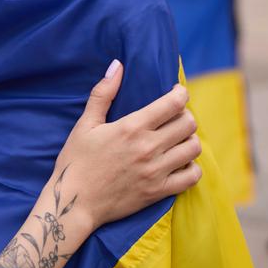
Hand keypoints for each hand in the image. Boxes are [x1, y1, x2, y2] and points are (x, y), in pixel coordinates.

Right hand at [53, 60, 201, 228]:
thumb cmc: (76, 161)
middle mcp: (148, 148)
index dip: (180, 93)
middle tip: (173, 118)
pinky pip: (192, 176)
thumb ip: (103, 93)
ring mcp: (156, 171)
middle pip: (188, 123)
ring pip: (193, 148)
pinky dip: (191, 167)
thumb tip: (117, 65)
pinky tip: (178, 163)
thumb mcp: (84, 124)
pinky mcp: (159, 191)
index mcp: (131, 127)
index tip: (176, 93)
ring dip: (188, 140)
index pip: (173, 103)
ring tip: (176, 140)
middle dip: (184, 116)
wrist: (74, 203)